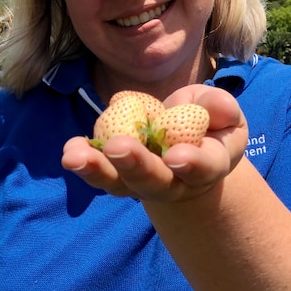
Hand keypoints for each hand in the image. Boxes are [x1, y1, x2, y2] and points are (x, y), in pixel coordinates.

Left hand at [61, 85, 247, 201]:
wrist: (185, 143)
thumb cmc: (208, 122)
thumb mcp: (220, 109)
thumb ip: (220, 107)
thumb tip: (220, 109)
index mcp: (209, 166)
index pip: (204, 168)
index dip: (192, 164)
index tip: (176, 157)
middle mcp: (176, 183)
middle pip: (155, 181)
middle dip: (135, 165)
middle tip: (116, 147)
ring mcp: (143, 183)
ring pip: (121, 183)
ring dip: (97, 170)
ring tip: (74, 157)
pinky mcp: (119, 176)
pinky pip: (101, 172)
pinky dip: (85, 161)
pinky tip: (70, 150)